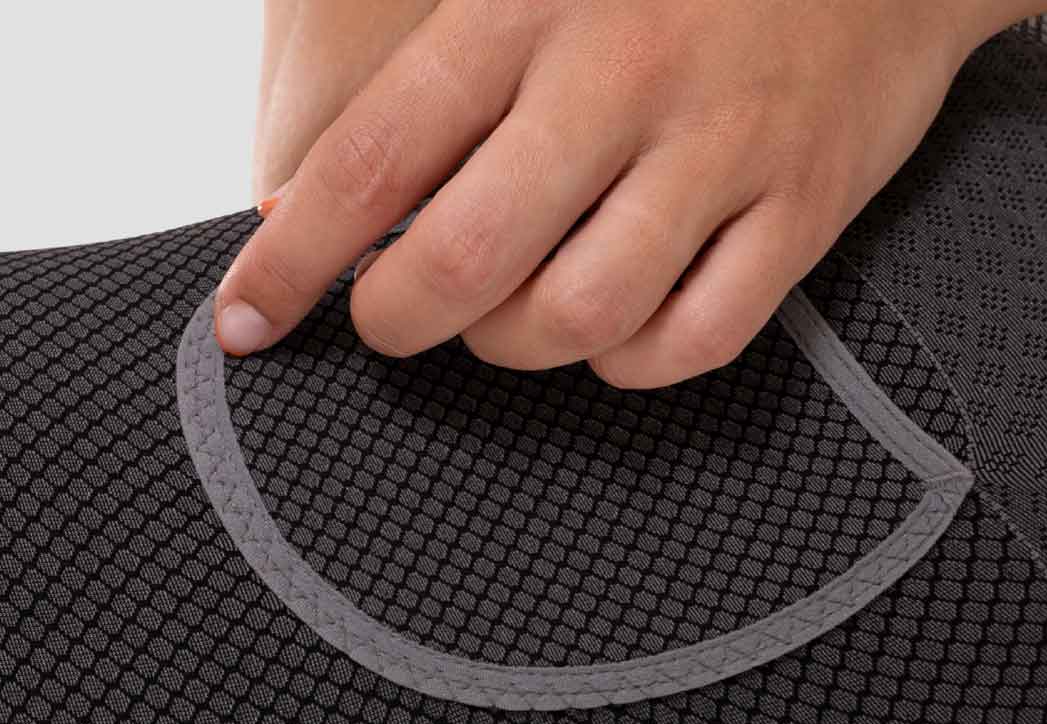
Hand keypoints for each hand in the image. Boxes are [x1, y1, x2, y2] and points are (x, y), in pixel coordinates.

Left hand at [222, 0, 1039, 388]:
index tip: (246, 322)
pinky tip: (614, 333)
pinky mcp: (801, 209)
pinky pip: (689, 343)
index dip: (291, 257)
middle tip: (395, 318)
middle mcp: (620, 76)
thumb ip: (438, 75)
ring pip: (574, 321)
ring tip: (508, 318)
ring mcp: (718, 147)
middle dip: (400, 320)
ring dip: (514, 349)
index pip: (373, 155)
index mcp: (529, 6)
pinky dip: (631, 365)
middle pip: (465, 262)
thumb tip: (306, 201)